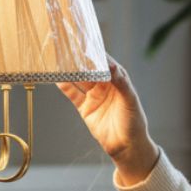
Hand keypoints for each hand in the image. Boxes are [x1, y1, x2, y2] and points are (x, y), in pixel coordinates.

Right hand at [57, 56, 158, 183]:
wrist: (127, 147)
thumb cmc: (134, 122)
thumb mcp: (130, 100)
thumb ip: (121, 82)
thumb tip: (111, 66)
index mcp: (118, 79)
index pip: (104, 61)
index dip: (94, 52)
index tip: (84, 42)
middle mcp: (104, 85)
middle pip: (89, 69)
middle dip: (78, 59)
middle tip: (66, 47)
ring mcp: (94, 96)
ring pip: (79, 80)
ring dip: (69, 71)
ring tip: (58, 60)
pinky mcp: (85, 108)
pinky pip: (73, 94)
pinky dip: (65, 86)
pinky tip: (56, 78)